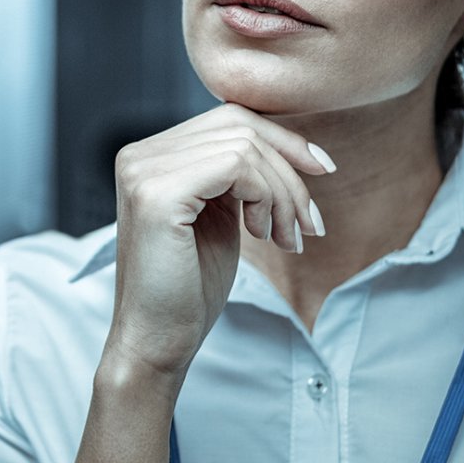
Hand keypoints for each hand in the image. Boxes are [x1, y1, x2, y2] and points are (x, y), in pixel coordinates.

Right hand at [102, 103, 335, 379]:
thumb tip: (295, 142)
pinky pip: (236, 166)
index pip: (231, 119)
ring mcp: (144, 171)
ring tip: (286, 238)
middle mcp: (140, 154)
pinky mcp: (157, 193)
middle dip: (289, 172)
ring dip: (283, 194)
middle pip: (241, 127)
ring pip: (245, 148)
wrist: (158, 343)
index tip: (323, 171)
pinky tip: (262, 234)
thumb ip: (239, 172)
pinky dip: (266, 198)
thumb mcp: (222, 213)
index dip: (283, 140)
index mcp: (152, 155)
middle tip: (308, 224)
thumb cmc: (192, 285)